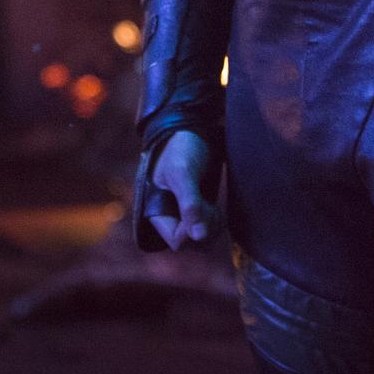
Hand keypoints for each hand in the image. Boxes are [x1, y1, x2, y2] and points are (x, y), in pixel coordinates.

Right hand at [148, 128, 221, 250]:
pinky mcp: (197, 208)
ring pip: (202, 239)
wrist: (191, 128)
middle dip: (206, 230)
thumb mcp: (183, 173)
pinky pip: (207, 228)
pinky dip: (215, 222)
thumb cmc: (181, 148)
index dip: (193, 231)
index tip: (202, 208)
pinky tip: (216, 207)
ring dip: (212, 227)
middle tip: (213, 208)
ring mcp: (183, 214)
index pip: (178, 242)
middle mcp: (169, 217)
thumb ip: (189, 202)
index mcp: (157, 212)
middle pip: (192, 244)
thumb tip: (199, 236)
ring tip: (215, 207)